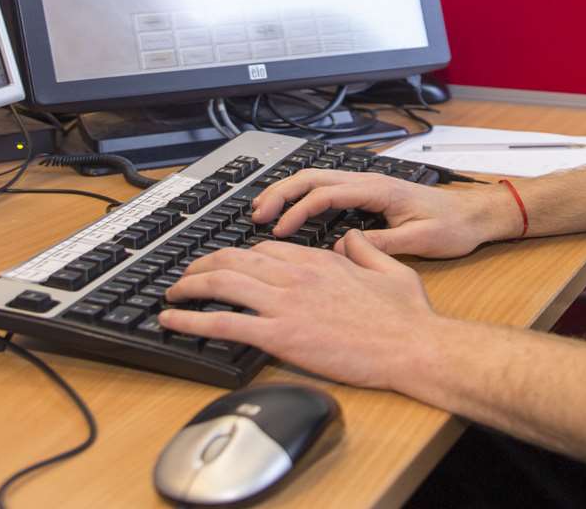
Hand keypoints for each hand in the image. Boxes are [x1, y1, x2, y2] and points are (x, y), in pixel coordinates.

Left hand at [160, 232, 441, 390]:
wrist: (412, 346)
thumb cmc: (405, 317)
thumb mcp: (390, 268)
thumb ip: (365, 250)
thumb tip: (350, 239)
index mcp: (319, 260)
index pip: (265, 249)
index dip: (239, 255)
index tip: (227, 264)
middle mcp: (296, 276)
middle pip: (234, 259)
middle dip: (202, 264)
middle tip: (187, 274)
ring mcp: (285, 305)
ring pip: (221, 283)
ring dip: (189, 286)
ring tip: (173, 294)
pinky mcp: (280, 336)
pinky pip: (224, 324)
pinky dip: (191, 320)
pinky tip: (173, 321)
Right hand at [249, 169, 519, 257]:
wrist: (475, 215)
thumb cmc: (453, 226)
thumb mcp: (420, 241)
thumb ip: (382, 244)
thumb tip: (342, 247)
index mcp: (379, 189)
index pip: (327, 193)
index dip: (299, 210)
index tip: (280, 231)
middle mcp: (370, 181)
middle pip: (314, 177)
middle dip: (281, 193)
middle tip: (256, 216)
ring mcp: (368, 185)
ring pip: (318, 180)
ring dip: (288, 193)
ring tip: (263, 212)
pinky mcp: (369, 194)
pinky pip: (328, 190)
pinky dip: (303, 198)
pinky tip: (292, 213)